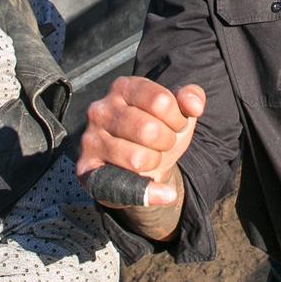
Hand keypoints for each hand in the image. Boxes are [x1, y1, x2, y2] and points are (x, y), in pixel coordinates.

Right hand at [76, 76, 205, 206]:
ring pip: (137, 158)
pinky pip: (120, 186)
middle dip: (167, 140)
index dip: (178, 118)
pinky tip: (164, 194)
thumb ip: (191, 97)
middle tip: (164, 142)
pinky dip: (148, 193)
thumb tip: (195, 106)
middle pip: (149, 130)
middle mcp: (101, 110)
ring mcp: (90, 139)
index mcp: (124, 87)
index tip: (177, 123)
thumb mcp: (179, 109)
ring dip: (156, 162)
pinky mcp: (85, 169)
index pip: (161, 101)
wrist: (142, 163)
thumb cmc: (160, 127)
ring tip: (152, 156)